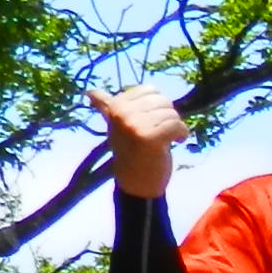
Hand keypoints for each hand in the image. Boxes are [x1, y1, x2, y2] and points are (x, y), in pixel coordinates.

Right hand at [93, 82, 187, 198]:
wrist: (135, 183)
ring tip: (164, 140)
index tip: (150, 122)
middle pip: (163, 101)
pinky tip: (175, 142)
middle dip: (167, 117)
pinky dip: (182, 134)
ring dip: (174, 128)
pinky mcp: (149, 137)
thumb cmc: (130, 151)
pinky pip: (177, 125)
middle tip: (158, 134)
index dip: (157, 106)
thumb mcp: (115, 125)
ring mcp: (134, 125)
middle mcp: (122, 113)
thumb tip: (89, 92)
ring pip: (171, 113)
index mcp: (115, 106)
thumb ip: (106, 106)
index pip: (150, 90)